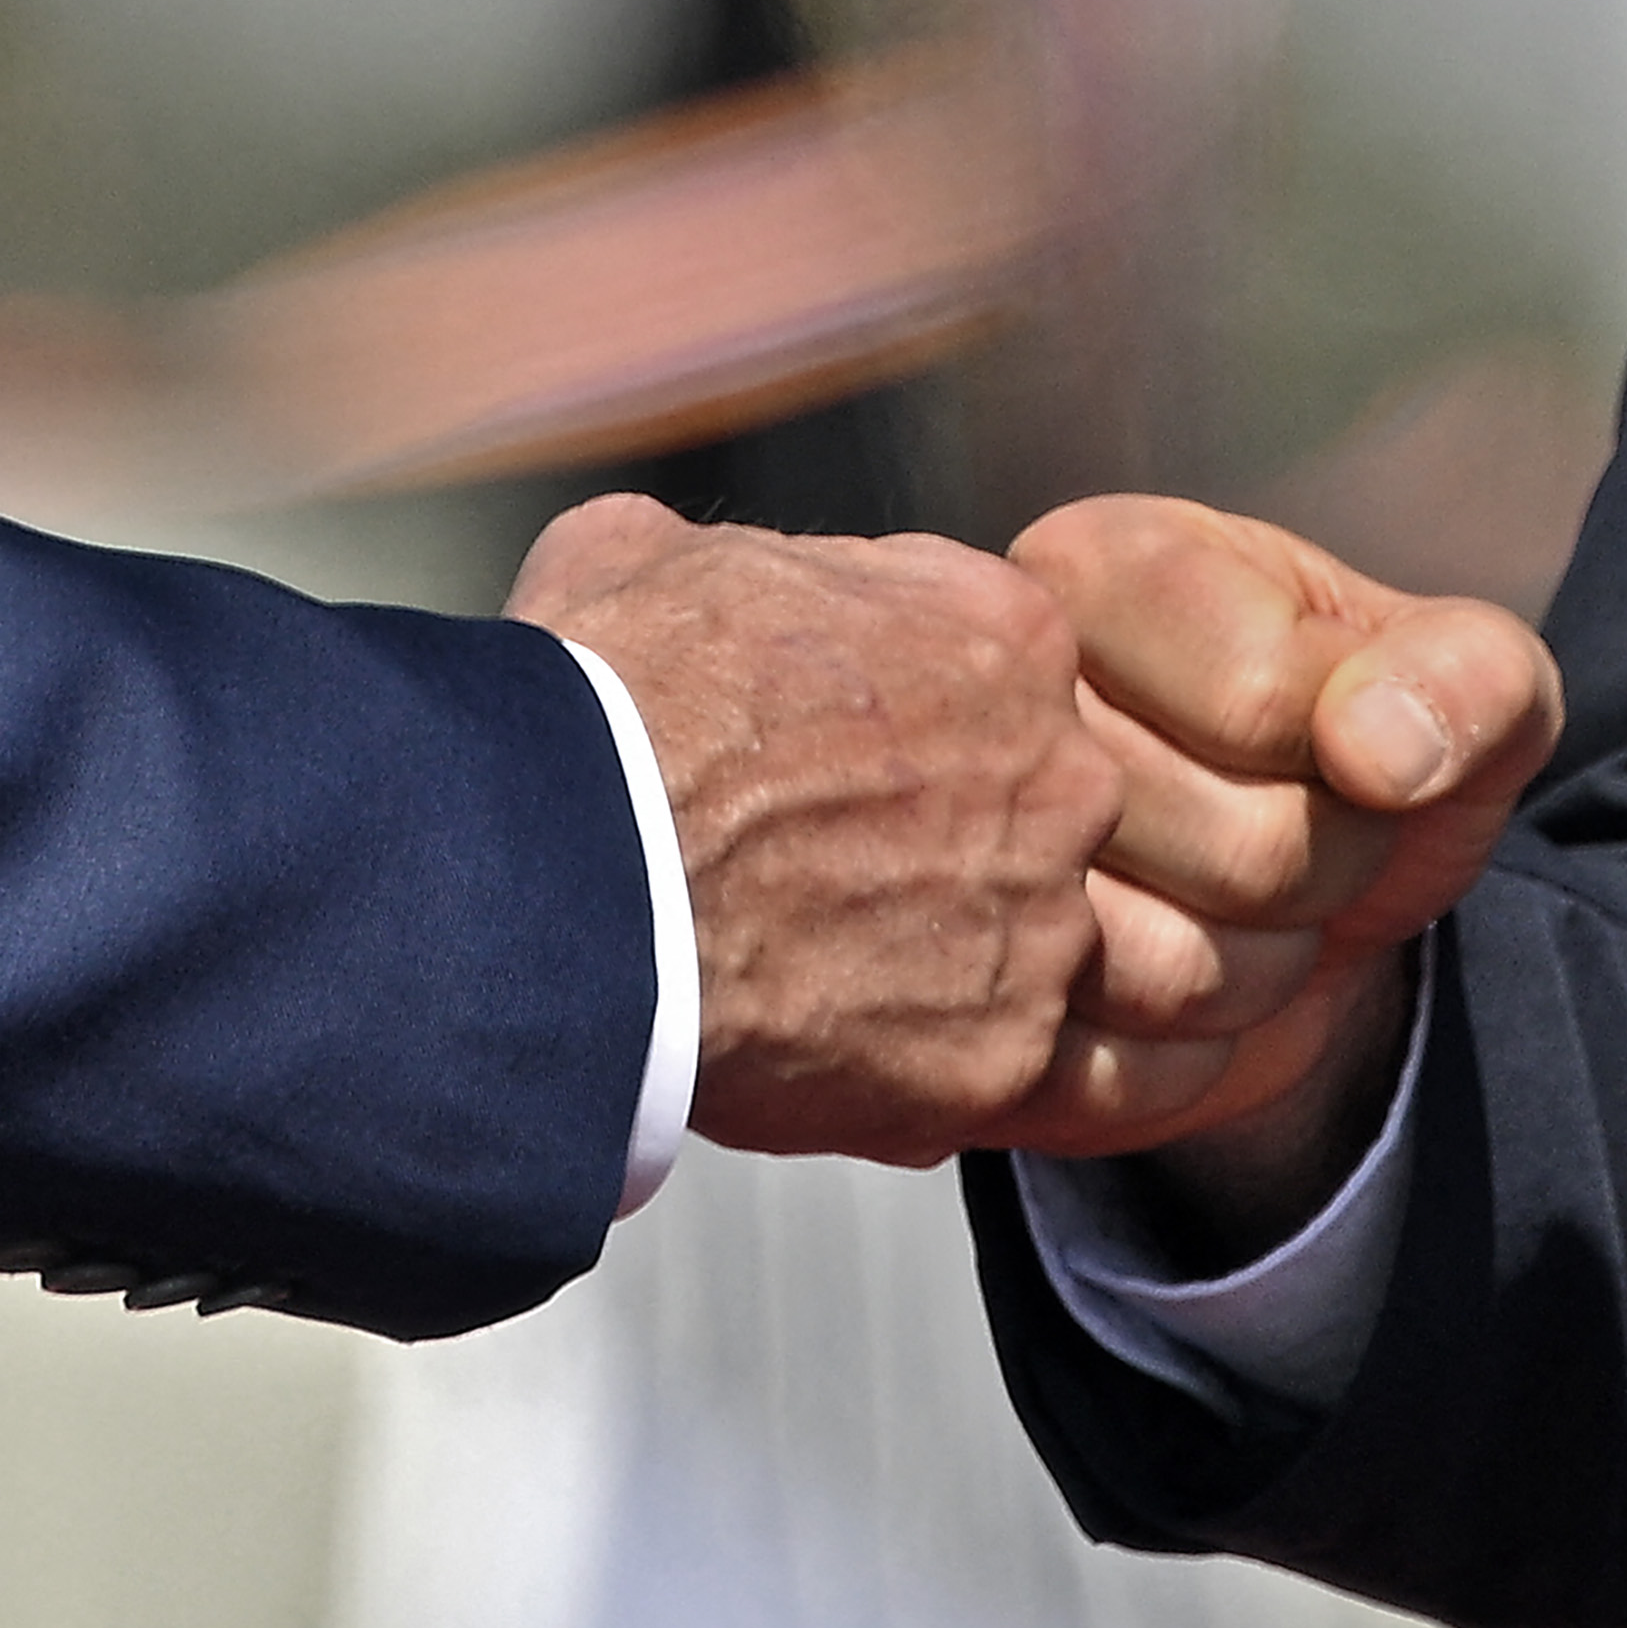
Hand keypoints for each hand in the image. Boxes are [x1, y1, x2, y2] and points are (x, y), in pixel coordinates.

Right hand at [507, 494, 1122, 1167]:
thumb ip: (743, 566)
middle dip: (945, 849)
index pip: (1000, 687)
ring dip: (938, 968)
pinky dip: (907, 1073)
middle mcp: (1062, 777)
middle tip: (823, 878)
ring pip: (1022, 955)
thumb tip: (708, 581)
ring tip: (811, 976)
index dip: (909, 727)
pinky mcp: (1002, 1058)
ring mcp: (1043, 925)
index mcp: (1007, 636)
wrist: (564, 869)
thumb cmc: (604, 700)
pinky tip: (806, 1051)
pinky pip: (982, 1072)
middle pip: (1032, 820)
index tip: (832, 765)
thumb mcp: (649, 554)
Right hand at [994, 495, 1561, 1258]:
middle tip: (1297, 841)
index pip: (1264, 700)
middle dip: (1324, 877)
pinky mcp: (946, 1019)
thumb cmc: (1359, 755)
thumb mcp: (1465, 687)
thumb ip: (1470, 677)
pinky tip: (1173, 998)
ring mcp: (948, 868)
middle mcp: (987, 703)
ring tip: (1237, 910)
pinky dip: (1183, 1063)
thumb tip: (1381, 751)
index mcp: (1095, 571)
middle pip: (1243, 854)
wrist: (1282, 902)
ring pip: (1175, 974)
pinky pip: (1103, 1078)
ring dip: (1258, 974)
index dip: (1361, 769)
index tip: (1347, 749)